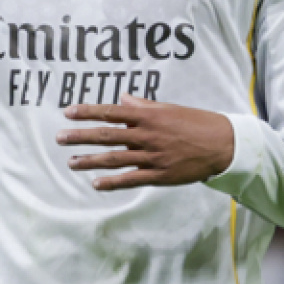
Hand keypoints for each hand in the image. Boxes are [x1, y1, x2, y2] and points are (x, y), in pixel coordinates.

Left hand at [56, 94, 234, 190]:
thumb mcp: (169, 109)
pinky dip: (113, 182)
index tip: (68, 112)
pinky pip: (131, 179)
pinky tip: (96, 184)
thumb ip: (143, 106)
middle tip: (60, 138)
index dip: (88, 112)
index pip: (111, 112)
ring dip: (90, 160)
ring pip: (115, 159)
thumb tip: (123, 99)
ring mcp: (153, 156)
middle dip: (81, 137)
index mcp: (148, 116)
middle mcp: (147, 135)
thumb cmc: (196, 122)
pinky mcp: (160, 175)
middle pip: (107, 136)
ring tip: (71, 162)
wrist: (223, 144)